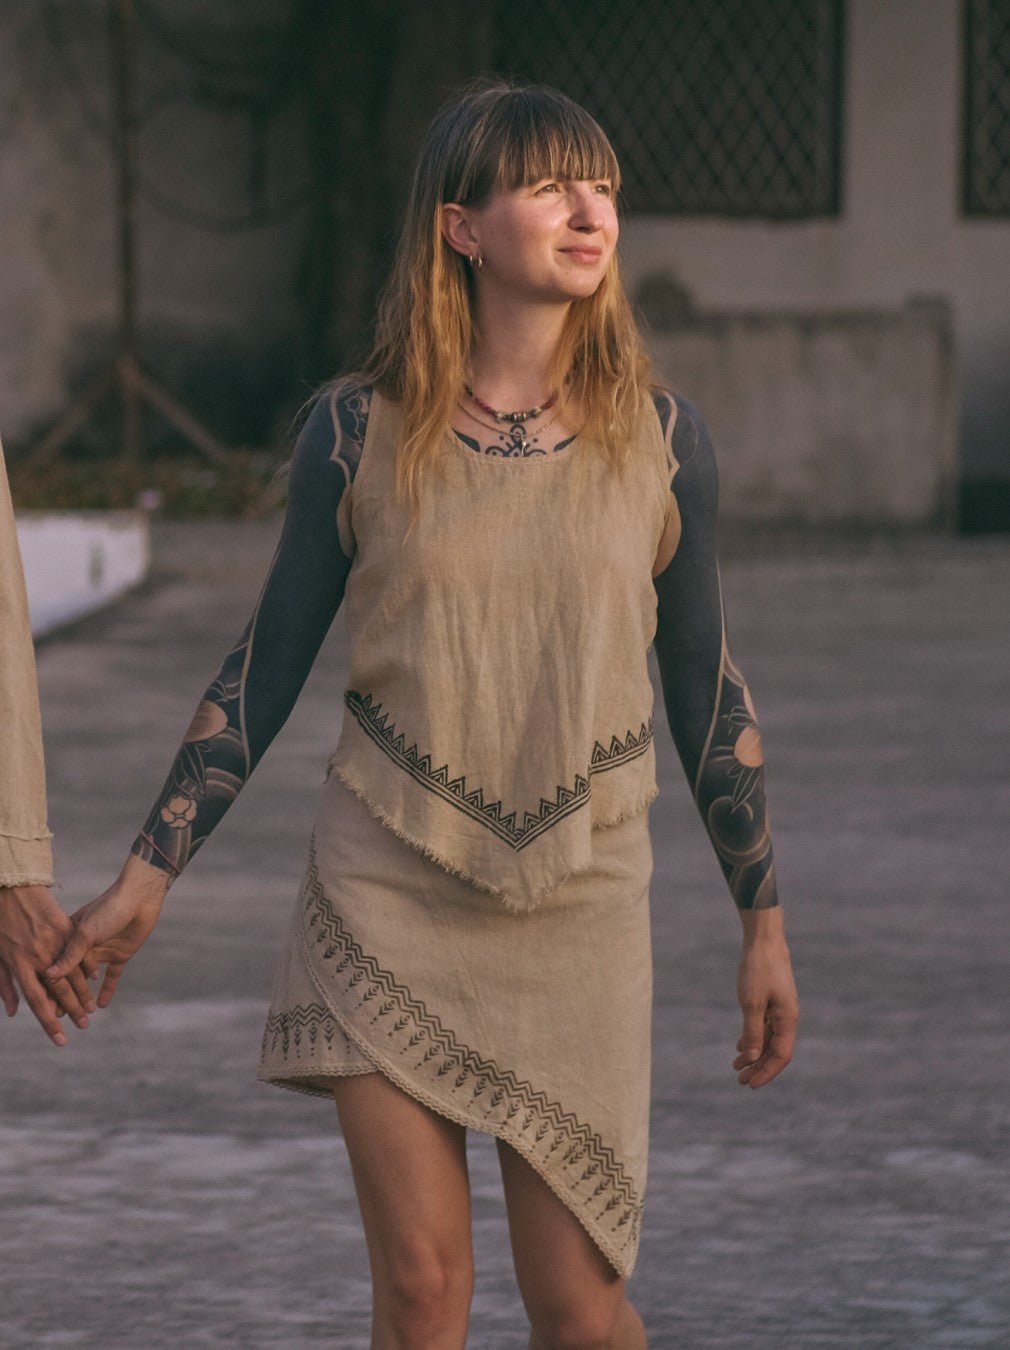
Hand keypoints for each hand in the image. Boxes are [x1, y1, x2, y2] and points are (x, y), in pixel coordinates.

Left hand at [0, 884, 97, 1044]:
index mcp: (20, 967)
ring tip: (92, 1007)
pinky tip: (95, 978)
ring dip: (84, 992)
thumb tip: (12, 1012)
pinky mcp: (65, 927)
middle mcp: (39, 958)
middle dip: (73, 1011)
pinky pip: (80, 952)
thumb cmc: (1, 926)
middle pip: (60, 991)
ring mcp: (53, 942)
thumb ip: (5, 986)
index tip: (61, 1040)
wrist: (12, 890)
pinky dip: (88, 966)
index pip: (38, 1003)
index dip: (49, 1024)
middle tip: (84, 1025)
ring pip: (73, 973)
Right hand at [46, 855, 169, 1007]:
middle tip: (60, 1015)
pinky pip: (113, 976)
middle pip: (74, 974)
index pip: (60, 963)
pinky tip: (102, 1005)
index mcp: (72, 936)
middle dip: (67, 994)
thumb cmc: (110, 908)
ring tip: (81, 1014)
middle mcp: (86, 945)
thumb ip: (71, 955)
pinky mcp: (121, 955)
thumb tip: (50, 975)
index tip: (48, 1003)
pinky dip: (108, 990)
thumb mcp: (87, 932)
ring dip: (86, 995)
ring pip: (91, 979)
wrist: (141, 897)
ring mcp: (103, 951)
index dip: (54, 983)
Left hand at [734, 907, 798, 1088]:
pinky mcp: (771, 1000)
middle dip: (759, 1067)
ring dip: (754, 1054)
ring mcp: (780, 1009)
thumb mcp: (751, 1003)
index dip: (767, 1072)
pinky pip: (764, 1026)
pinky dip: (753, 1037)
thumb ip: (753, 1031)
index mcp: (788, 1019)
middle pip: (775, 1051)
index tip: (750, 1084)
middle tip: (740, 1081)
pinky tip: (740, 1045)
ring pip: (768, 1039)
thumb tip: (753, 1059)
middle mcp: (787, 1017)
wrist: (763, 940)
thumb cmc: (758, 969)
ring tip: (736, 1066)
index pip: (781, 1056)